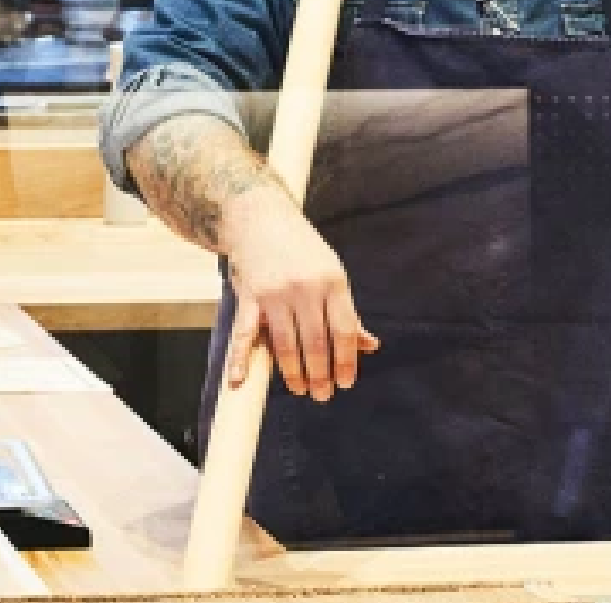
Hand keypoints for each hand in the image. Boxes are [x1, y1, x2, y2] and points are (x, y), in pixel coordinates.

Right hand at [222, 190, 378, 401]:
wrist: (258, 216)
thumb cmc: (300, 247)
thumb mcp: (331, 272)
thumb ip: (347, 312)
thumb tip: (370, 345)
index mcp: (332, 282)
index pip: (344, 331)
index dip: (346, 362)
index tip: (346, 383)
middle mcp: (305, 288)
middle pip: (316, 343)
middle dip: (321, 375)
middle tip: (322, 395)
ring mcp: (275, 293)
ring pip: (286, 344)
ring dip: (293, 373)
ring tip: (300, 389)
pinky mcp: (249, 296)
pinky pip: (245, 334)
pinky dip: (240, 359)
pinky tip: (239, 381)